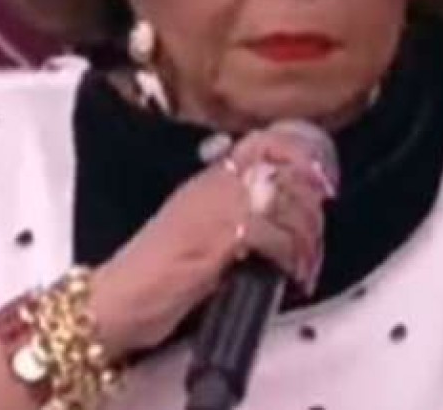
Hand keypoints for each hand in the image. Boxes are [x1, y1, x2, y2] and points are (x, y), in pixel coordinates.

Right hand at [87, 128, 334, 358]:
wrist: (119, 299)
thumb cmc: (157, 273)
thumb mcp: (199, 229)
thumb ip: (234, 215)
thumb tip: (282, 217)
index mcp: (208, 179)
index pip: (261, 143)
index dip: (298, 155)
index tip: (322, 182)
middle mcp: (214, 186)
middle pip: (285, 176)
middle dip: (311, 210)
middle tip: (315, 241)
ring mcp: (216, 210)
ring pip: (285, 205)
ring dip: (306, 238)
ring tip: (306, 266)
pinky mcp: (218, 240)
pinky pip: (274, 236)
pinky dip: (291, 257)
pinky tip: (291, 276)